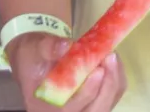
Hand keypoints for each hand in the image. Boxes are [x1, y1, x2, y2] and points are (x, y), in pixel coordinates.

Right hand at [9, 33, 125, 110]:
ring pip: (106, 105)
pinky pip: (112, 96)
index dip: (87, 93)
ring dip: (114, 80)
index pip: (70, 110)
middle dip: (107, 86)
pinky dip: (116, 79)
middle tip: (110, 58)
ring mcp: (81, 110)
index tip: (98, 69)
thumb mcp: (35, 48)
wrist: (36, 57)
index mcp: (45, 109)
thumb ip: (50, 48)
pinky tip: (112, 60)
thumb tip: (67, 45)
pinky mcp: (94, 102)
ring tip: (111, 56)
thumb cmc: (33, 55)